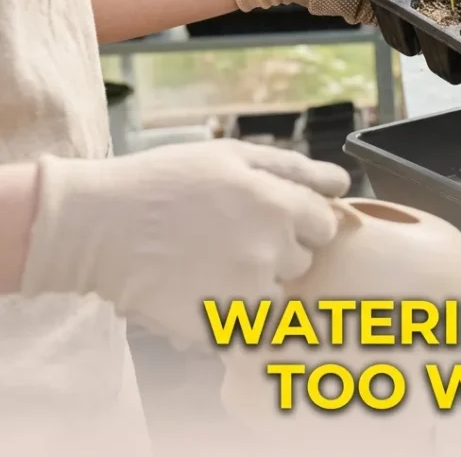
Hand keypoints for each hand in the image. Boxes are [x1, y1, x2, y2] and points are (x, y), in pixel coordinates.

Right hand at [21, 140, 349, 346]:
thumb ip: (293, 168)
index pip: (325, 226)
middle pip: (302, 262)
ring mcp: (245, 290)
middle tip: (230, 239)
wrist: (96, 225)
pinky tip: (199, 289)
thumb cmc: (163, 182)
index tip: (267, 220)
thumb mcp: (229, 156)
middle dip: (277, 252)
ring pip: (276, 296)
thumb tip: (342, 183)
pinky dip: (230, 315)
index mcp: (278, 205)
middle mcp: (271, 249)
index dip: (300, 222)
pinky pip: (246, 328)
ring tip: (210, 265)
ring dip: (254, 286)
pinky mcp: (219, 324)